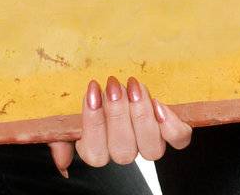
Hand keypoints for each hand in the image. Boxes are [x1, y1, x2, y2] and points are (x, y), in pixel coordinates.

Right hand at [49, 77, 191, 174]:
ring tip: (134, 87)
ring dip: (141, 117)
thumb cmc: (93, 95)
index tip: (92, 90)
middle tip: (113, 85)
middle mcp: (124, 149)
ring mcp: (148, 142)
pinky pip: (179, 139)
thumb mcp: (68, 114)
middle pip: (123, 151)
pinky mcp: (171, 132)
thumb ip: (60, 134)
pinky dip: (172, 126)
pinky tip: (161, 105)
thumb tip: (62, 159)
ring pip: (151, 148)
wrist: (123, 82)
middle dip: (117, 116)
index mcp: (97, 148)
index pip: (94, 152)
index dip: (94, 124)